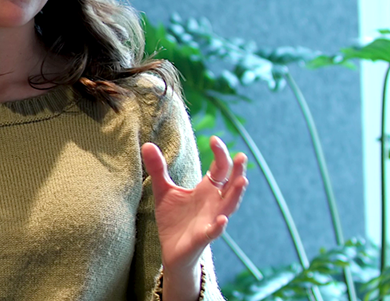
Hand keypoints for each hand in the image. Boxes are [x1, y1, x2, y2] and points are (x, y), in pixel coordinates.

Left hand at [140, 136, 246, 299]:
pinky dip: (218, 226)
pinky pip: (213, 232)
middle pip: (231, 185)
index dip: (221, 154)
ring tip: (242, 181)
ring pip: (229, 206)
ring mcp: (210, 220)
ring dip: (236, 195)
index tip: (214, 138)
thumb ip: (158, 169)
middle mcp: (213, 203)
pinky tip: (221, 220)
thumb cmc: (173, 219)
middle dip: (237, 171)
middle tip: (242, 156)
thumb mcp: (163, 190)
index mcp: (206, 190)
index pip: (220, 169)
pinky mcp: (202, 237)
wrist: (170, 250)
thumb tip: (147, 144)